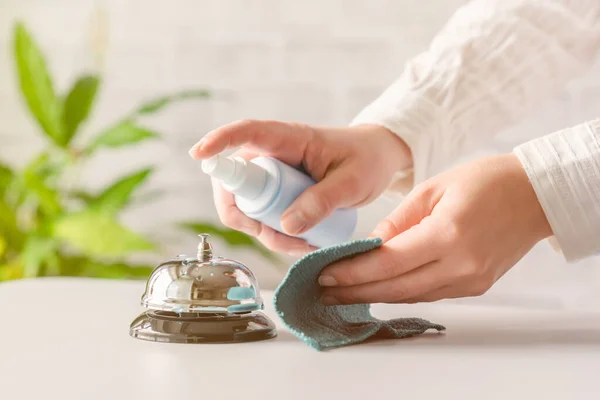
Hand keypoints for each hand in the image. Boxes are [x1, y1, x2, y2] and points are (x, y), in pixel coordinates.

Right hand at [189, 120, 411, 255]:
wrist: (378, 160)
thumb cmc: (367, 160)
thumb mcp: (352, 182)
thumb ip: (322, 201)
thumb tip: (286, 226)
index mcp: (289, 139)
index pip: (246, 133)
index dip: (219, 142)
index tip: (198, 154)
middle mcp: (273, 155)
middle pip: (234, 182)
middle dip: (246, 217)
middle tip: (282, 238)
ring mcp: (273, 176)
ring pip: (247, 207)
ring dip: (265, 232)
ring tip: (303, 245)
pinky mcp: (278, 193)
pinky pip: (262, 216)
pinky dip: (274, 234)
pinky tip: (301, 243)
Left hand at [318, 153, 552, 304]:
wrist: (535, 195)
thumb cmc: (486, 180)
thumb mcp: (433, 188)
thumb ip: (398, 222)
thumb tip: (369, 247)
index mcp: (447, 234)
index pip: (387, 263)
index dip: (352, 272)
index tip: (324, 274)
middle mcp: (460, 265)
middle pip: (395, 288)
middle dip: (355, 291)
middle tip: (323, 292)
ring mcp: (471, 280)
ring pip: (411, 296)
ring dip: (375, 296)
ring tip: (343, 293)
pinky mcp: (477, 286)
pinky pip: (430, 294)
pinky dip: (401, 292)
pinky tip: (379, 289)